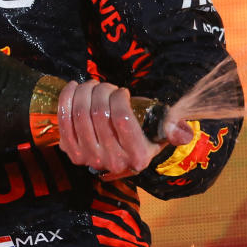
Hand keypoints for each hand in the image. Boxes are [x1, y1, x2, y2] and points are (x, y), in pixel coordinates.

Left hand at [56, 81, 191, 179]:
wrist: (118, 154)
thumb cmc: (142, 136)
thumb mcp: (162, 132)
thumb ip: (174, 129)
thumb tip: (183, 131)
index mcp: (137, 156)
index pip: (122, 119)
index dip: (118, 97)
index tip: (122, 91)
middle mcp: (112, 160)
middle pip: (98, 113)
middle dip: (101, 91)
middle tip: (105, 86)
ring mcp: (88, 158)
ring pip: (80, 114)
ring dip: (85, 91)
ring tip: (92, 86)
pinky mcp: (70, 152)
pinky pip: (63, 120)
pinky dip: (66, 98)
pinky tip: (74, 87)